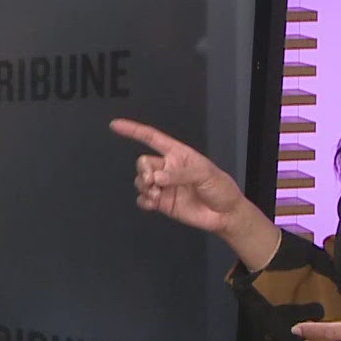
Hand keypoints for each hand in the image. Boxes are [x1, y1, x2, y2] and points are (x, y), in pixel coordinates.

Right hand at [109, 118, 279, 266]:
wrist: (225, 214)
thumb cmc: (220, 187)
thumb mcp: (205, 174)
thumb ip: (180, 174)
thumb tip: (157, 178)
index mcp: (178, 154)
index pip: (152, 138)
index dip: (134, 131)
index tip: (115, 125)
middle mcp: (167, 168)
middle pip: (143, 163)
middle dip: (143, 170)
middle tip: (152, 180)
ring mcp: (164, 186)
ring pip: (141, 181)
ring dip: (144, 187)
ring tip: (157, 195)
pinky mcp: (162, 203)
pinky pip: (144, 199)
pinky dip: (144, 200)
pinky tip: (153, 203)